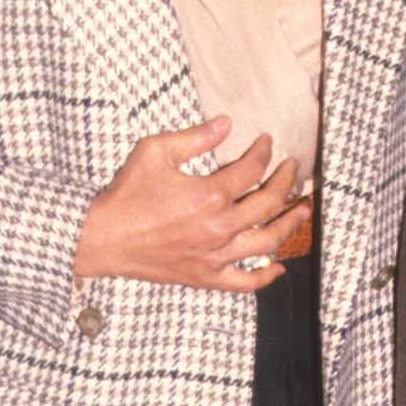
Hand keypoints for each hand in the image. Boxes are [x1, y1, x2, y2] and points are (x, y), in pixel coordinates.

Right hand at [74, 118, 306, 290]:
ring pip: (267, 242)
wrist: (102, 238)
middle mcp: (219, 227)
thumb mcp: (155, 152)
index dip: (264, 152)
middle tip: (293, 169)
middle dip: (286, 181)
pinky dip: (266, 276)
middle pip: (268, 203)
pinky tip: (279, 266)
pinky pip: (245, 282)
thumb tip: (226, 123)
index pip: (252, 170)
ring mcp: (215, 255)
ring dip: (290, 224)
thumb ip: (195, 137)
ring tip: (303, 210)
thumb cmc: (126, 194)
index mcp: (210, 195)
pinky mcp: (205, 276)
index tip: (266, 142)